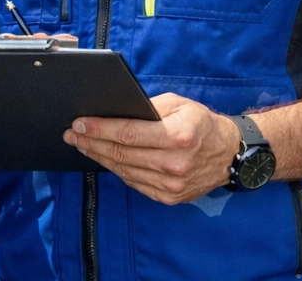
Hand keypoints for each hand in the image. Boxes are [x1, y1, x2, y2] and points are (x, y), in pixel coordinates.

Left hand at [64, 93, 242, 204]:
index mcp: (177, 136)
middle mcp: (174, 164)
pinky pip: (135, 183)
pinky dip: (117, 170)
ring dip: (99, 157)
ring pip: (125, 170)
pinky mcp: (170, 197)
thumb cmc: (202, 123)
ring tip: (82, 145)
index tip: (79, 123)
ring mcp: (171, 185)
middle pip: (122, 154)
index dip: (99, 129)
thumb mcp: (179, 104)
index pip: (128, 134)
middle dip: (92, 142)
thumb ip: (148, 107)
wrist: (230, 154)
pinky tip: (104, 159)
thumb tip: (116, 111)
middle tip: (72, 134)